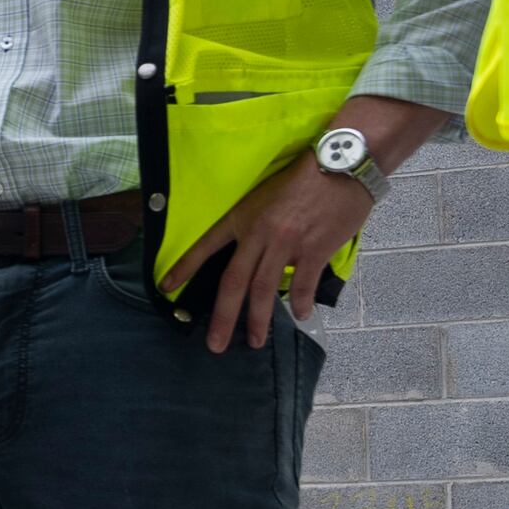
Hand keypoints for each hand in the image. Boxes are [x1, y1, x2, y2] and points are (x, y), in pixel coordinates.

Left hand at [166, 154, 371, 353]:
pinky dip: (301, 303)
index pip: (206, 245)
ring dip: (258, 320)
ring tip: (255, 341)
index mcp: (242, 216)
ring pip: (264, 289)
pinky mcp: (315, 249)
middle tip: (215, 345)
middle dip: (222, 317)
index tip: (166, 287)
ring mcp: (286, 243)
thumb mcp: (267, 196)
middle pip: (233, 281)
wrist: (342, 163)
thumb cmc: (304, 178)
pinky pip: (304, 284)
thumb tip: (256, 259)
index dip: (185, 267)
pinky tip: (300, 316)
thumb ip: (257, 227)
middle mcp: (258, 233)